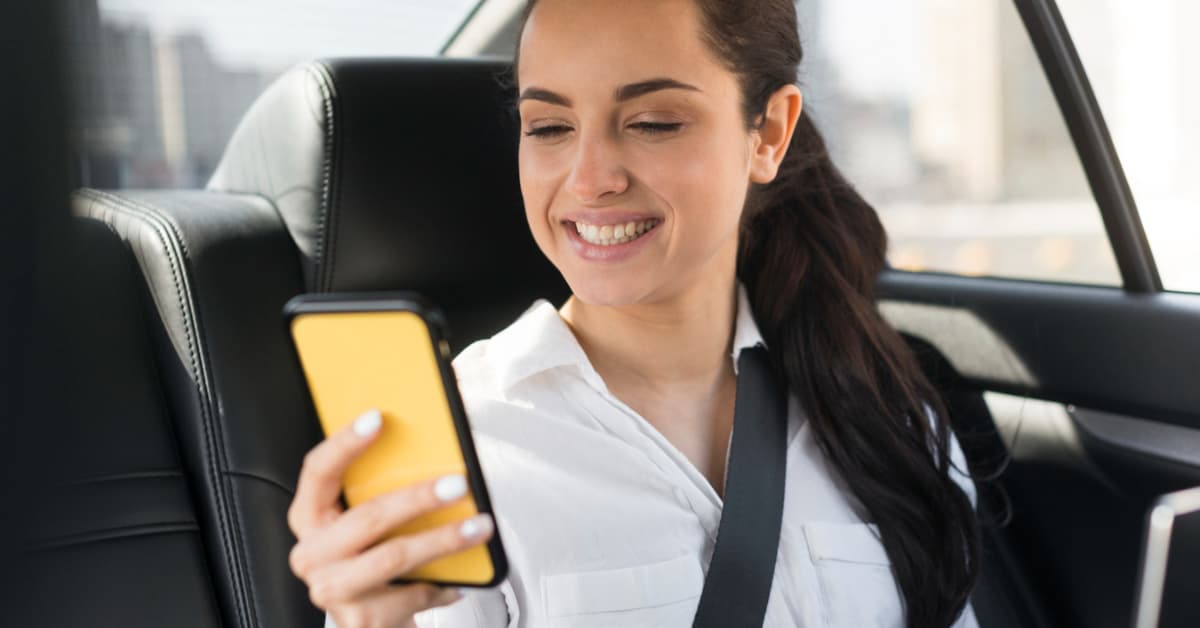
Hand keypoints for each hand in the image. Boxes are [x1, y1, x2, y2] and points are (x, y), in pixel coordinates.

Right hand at [287, 409, 494, 627]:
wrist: (374, 623)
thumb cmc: (375, 561)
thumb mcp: (371, 522)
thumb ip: (382, 489)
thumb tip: (433, 452)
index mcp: (310, 516)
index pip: (318, 471)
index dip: (345, 443)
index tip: (377, 417)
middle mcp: (312, 553)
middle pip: (367, 517)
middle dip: (419, 497)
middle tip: (458, 484)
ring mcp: (332, 589)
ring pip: (394, 556)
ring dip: (444, 540)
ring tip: (480, 526)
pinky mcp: (361, 620)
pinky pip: (413, 592)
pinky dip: (444, 583)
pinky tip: (461, 577)